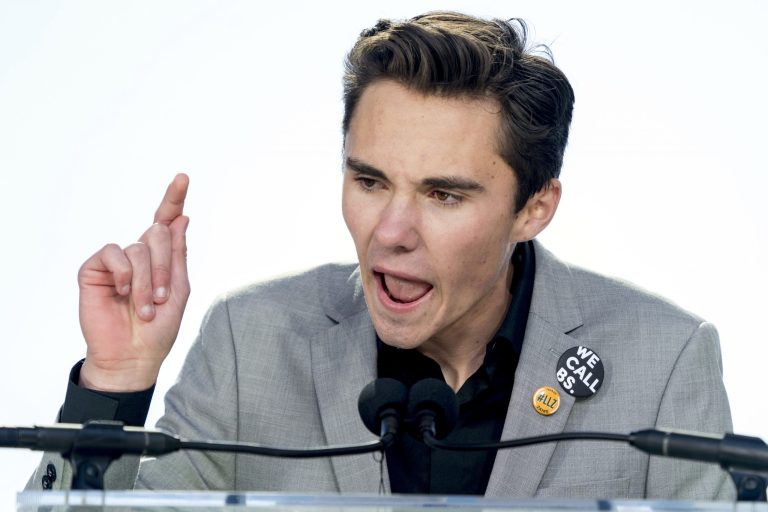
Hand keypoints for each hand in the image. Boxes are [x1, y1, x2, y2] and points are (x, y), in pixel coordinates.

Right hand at [77, 174, 190, 390]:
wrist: (133, 355)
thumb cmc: (158, 328)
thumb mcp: (178, 290)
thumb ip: (178, 254)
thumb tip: (181, 218)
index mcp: (161, 258)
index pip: (166, 222)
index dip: (173, 199)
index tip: (183, 177)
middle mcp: (139, 254)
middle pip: (158, 233)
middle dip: (165, 267)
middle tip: (162, 298)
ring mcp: (116, 260)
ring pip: (139, 247)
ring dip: (148, 280)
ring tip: (145, 307)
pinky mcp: (94, 268)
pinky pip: (113, 252)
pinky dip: (125, 274)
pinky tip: (123, 293)